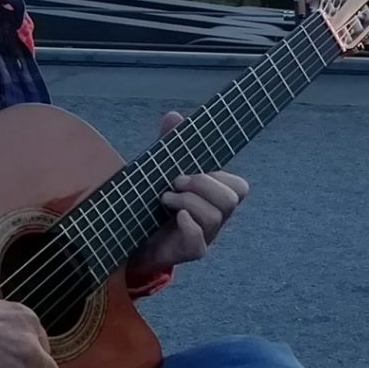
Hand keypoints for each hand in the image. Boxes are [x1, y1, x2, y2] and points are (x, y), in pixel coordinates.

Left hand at [126, 112, 249, 279]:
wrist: (129, 238)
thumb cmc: (152, 203)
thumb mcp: (160, 171)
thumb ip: (169, 145)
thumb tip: (174, 116)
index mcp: (214, 197)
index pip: (239, 186)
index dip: (219, 176)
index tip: (190, 170)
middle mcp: (216, 217)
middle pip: (232, 199)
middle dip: (203, 184)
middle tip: (175, 182)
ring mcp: (205, 235)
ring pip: (216, 217)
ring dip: (188, 201)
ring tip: (166, 199)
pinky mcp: (190, 252)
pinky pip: (200, 244)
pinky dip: (189, 226)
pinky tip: (176, 218)